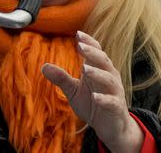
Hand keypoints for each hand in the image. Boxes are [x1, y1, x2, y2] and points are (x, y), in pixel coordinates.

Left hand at [42, 31, 143, 152]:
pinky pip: (112, 101)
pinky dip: (104, 99)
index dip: (89, 42)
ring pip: (109, 79)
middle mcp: (109, 77)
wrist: (111, 127)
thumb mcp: (73, 90)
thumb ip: (61, 78)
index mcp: (98, 70)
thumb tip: (44, 66)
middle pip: (103, 61)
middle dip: (93, 53)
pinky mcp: (117, 108)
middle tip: (80, 46)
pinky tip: (95, 97)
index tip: (78, 33)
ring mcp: (115, 92)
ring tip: (84, 68)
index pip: (96, 52)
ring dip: (97, 73)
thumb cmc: (92, 103)